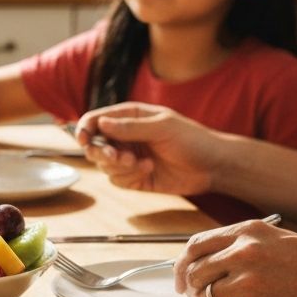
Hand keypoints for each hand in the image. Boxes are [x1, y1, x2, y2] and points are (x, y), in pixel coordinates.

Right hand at [75, 102, 219, 192]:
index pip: (95, 120)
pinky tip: (148, 170)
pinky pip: (118, 180)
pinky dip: (129, 177)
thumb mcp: (162, 127)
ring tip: (141, 163)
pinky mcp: (135, 178)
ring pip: (104, 165)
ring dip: (119, 166)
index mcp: (129, 117)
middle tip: (115, 156)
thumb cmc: (192, 139)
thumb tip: (101, 123)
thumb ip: (131, 127)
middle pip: (94, 144)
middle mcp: (125, 136)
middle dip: (101, 152)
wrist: (213, 166)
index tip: (83, 139)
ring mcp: (129, 157)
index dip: (84, 128)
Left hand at [174, 218, 296, 296]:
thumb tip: (212, 261)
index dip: (183, 266)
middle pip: (194, 274)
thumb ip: (247, 246)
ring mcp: (250, 283)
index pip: (195, 245)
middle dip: (195, 293)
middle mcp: (244, 252)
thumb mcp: (283, 242)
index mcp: (249, 231)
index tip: (182, 282)